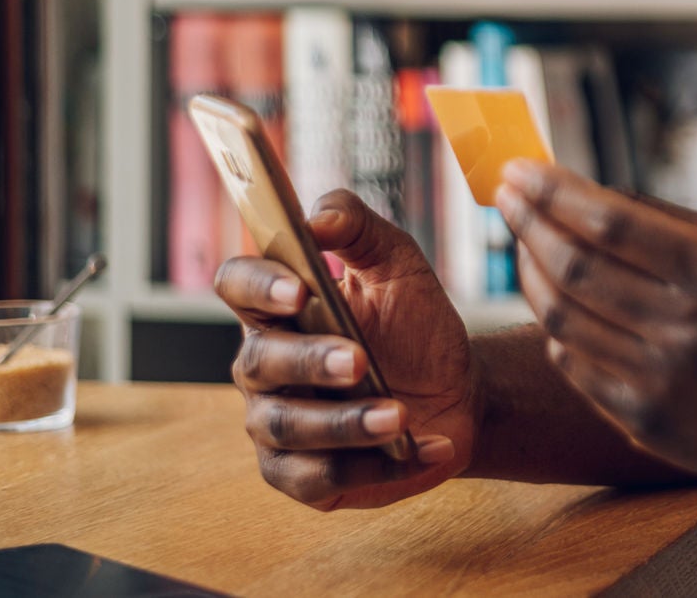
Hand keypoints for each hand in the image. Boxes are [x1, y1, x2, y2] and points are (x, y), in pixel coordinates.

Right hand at [215, 190, 476, 510]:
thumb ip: (358, 228)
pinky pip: (317, 478)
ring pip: (287, 427)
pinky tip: (419, 446)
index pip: (237, 285)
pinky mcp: (303, 476)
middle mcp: (264, 367)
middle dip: (310, 361)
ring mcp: (278, 424)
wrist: (460, 391)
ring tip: (399, 414)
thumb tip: (318, 217)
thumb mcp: (399, 264)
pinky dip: (374, 465)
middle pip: (258, 362)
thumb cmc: (416, 324)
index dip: (258, 286)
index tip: (299, 290)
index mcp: (279, 307)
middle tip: (360, 360)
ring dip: (346, 421)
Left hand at [495, 161, 696, 489]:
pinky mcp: (646, 423)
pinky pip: (574, 365)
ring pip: (562, 318)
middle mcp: (688, 329)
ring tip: (523, 243)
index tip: (519, 168)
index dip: (553, 190)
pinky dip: (556, 326)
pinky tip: (554, 300)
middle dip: (527, 222)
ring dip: (530, 271)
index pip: (609, 220)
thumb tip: (579, 188)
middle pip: (574, 268)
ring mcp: (663, 382)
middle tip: (506, 195)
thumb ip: (664, 220)